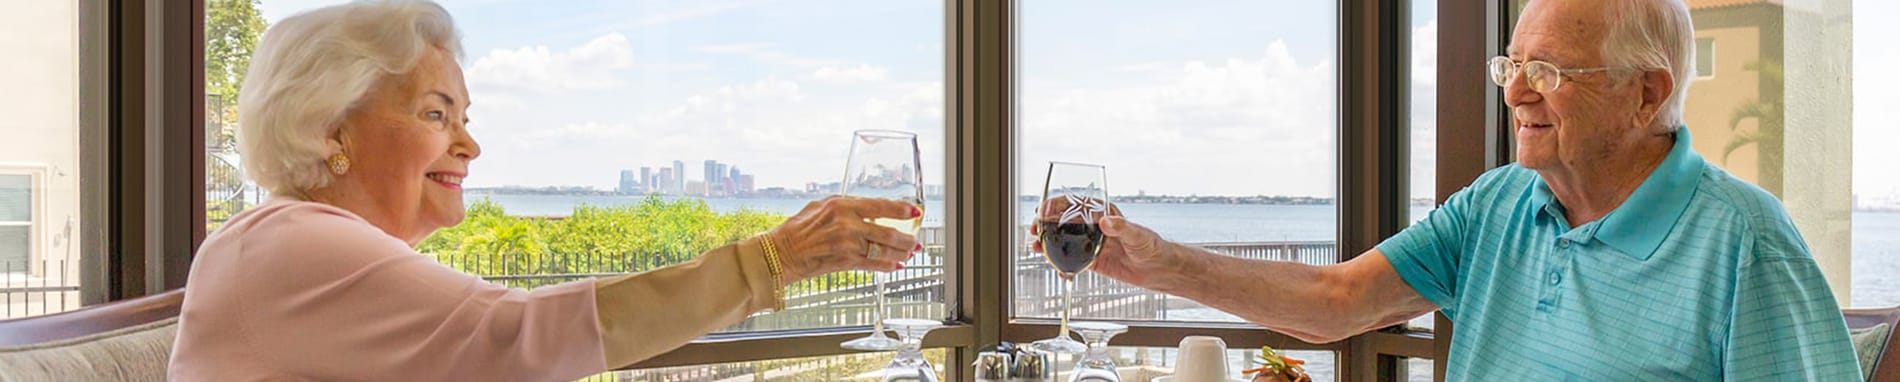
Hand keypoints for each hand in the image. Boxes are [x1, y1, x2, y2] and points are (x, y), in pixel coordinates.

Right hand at [768, 195, 921, 282]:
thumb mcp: (820, 206)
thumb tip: (865, 206)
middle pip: (888, 232)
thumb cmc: (797, 229)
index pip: (880, 206)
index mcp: (842, 205)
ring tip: (911, 252)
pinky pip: (874, 265)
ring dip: (902, 253)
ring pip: (885, 250)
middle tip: (915, 240)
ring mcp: (848, 245)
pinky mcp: (846, 263)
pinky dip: (888, 266)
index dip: (901, 209)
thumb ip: (844, 205)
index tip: (914, 211)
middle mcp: (848, 224)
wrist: (781, 253)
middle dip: (907, 238)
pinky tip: (897, 265)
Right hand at [1027, 198, 1176, 285]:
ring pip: (1064, 240)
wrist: (1158, 270)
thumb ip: (1122, 227)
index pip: (1075, 204)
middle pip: (1064, 221)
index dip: (1056, 204)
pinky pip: (1072, 260)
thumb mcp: (1137, 235)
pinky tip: (1054, 266)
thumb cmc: (1152, 247)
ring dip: (1048, 242)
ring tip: (1035, 246)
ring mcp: (1092, 244)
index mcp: (1104, 214)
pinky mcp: (1093, 261)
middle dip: (1046, 224)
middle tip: (1034, 229)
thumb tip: (1106, 221)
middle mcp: (1095, 227)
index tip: (1043, 208)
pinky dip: (1060, 263)